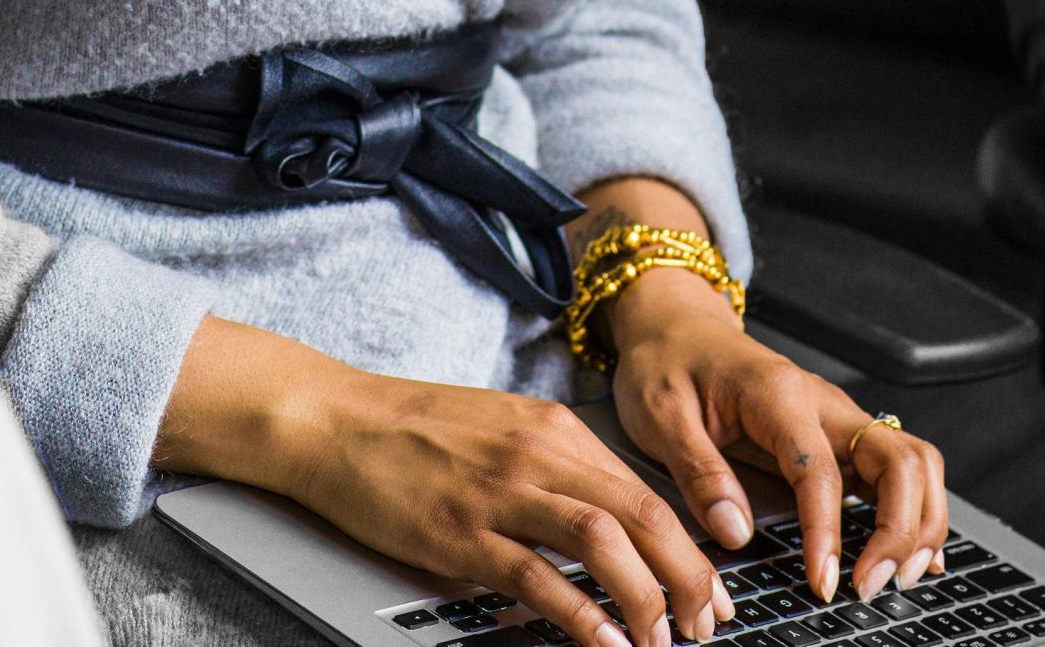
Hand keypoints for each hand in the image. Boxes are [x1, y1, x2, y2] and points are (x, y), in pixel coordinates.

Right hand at [270, 356, 731, 646]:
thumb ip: (557, 466)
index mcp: (553, 429)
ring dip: (647, 597)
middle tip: (706, 624)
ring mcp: (500, 493)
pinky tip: (606, 642)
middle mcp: (538, 454)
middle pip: (641, 515)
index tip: (709, 589)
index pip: (644, 491)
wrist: (335, 420)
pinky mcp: (462, 533)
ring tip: (665, 640)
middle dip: (687, 576)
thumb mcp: (501, 428)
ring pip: (603, 542)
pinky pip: (538, 576)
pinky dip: (582, 613)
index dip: (688, 547)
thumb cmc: (414, 429)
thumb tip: (613, 517)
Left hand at [608, 267, 949, 605]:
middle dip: (900, 529)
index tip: (821, 582)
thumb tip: (736, 532)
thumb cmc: (667, 364)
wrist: (676, 325)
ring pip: (913, 462)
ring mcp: (837, 417)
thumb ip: (698, 472)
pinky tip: (911, 552)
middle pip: (898, 459)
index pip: (820, 470)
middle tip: (872, 585)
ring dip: (919, 522)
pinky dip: (915, 510)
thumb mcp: (659, 414)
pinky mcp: (839, 435)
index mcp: (777, 393)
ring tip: (902, 577)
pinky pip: (897, 469)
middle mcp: (822, 402)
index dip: (826, 532)